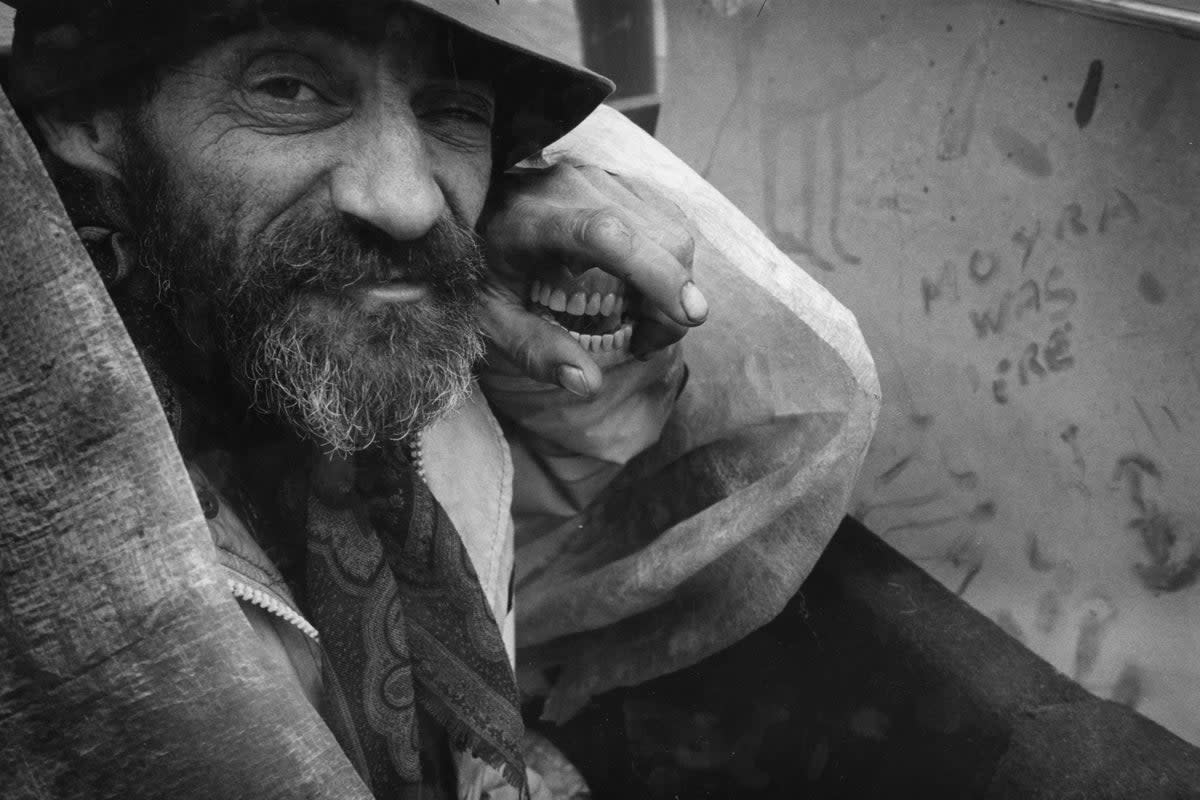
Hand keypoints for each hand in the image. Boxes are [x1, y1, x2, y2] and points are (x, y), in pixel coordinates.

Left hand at [480, 162, 704, 397]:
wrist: (471, 217)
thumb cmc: (478, 275)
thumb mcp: (490, 321)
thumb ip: (535, 351)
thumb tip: (587, 384)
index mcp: (529, 220)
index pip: (605, 234)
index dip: (654, 272)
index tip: (688, 315)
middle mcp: (569, 187)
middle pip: (656, 238)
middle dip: (670, 299)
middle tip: (643, 343)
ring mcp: (597, 177)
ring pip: (672, 231)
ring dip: (673, 284)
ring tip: (640, 320)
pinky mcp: (616, 180)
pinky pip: (668, 223)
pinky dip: (669, 264)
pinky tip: (643, 290)